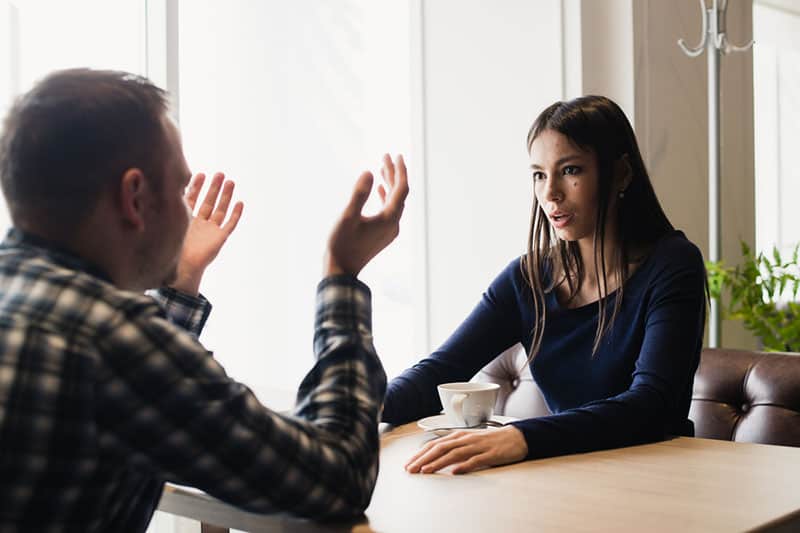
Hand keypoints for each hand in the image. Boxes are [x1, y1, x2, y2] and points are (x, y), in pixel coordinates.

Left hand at [173, 172, 243, 294]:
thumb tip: (160, 189)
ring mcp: (211, 230)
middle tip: (219, 174)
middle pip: (209, 201)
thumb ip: (168, 210)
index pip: (192, 199)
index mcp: (187, 220)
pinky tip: (240, 203)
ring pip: (221, 209)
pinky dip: (235, 214)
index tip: (200, 174)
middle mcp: (200, 223)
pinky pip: (230, 224)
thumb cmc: (172, 248)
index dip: (196, 187)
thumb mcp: (169, 224)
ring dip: (226, 196)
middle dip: (214, 187)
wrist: (182, 268)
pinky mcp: (220, 238)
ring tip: (230, 182)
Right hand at [325, 154, 408, 276]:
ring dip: (389, 184)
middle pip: (399, 194)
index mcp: (389, 219)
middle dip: (393, 174)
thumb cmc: (341, 245)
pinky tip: (378, 189)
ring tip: (382, 168)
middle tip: (387, 156)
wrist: (341, 271)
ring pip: (394, 202)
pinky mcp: (382, 234)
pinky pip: (389, 210)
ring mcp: (389, 230)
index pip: (401, 189)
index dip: (400, 170)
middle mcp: (393, 224)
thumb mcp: (347, 217)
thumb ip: (359, 194)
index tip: (396, 155)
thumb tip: (369, 172)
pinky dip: (385, 197)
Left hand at [405, 425, 527, 474]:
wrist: (515, 437)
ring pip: (454, 454)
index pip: (435, 444)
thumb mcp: (468, 441)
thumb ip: (453, 447)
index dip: (420, 454)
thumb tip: (435, 456)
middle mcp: (465, 439)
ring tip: (426, 471)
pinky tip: (454, 472)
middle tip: (411, 469)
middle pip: (440, 448)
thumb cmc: (490, 441)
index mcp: (459, 436)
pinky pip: (475, 460)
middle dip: (424, 459)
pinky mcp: (489, 454)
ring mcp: (477, 446)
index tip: (409, 463)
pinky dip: (464, 466)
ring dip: (438, 462)